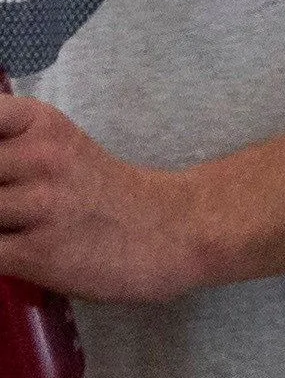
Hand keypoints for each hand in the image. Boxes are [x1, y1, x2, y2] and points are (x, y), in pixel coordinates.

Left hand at [0, 92, 218, 305]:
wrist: (173, 232)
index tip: (1, 169)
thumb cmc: (105, 195)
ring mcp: (40, 204)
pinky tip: (9, 251)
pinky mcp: (38, 253)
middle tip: (7, 203)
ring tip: (12, 226)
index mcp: (40, 125)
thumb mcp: (59, 150)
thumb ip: (9, 150)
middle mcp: (39, 157)